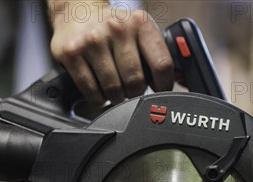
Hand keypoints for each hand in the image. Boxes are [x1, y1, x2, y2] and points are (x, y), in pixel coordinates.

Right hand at [49, 1, 173, 103]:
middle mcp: (117, 28)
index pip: (162, 64)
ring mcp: (93, 41)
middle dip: (135, 93)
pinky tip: (100, 91)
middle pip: (136, 82)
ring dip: (117, 97)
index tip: (160, 93)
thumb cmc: (113, 28)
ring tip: (115, 89)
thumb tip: (180, 80)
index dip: (164, 86)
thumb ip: (156, 52)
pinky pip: (92, 91)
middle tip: (131, 90)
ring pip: (114, 90)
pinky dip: (99, 99)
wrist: (77, 12)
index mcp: (140, 22)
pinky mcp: (72, 53)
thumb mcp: (139, 30)